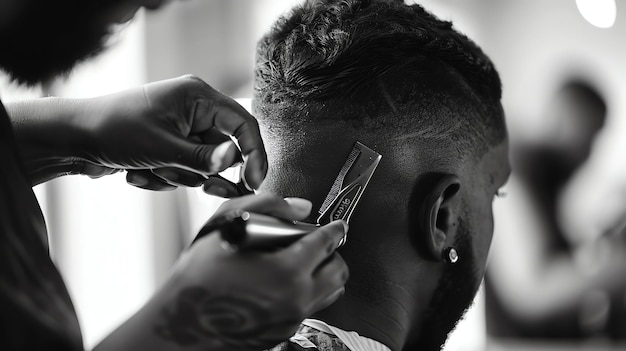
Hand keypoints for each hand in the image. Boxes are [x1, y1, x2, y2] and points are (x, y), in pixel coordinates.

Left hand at [80, 75, 265, 194]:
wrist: (72, 139)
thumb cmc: (114, 131)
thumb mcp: (163, 147)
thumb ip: (205, 158)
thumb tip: (237, 158)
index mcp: (198, 96)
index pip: (243, 124)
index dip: (254, 154)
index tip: (253, 183)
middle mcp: (194, 110)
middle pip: (224, 150)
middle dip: (206, 171)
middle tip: (205, 188)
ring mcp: (181, 129)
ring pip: (202, 165)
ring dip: (179, 175)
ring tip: (150, 169)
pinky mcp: (170, 145)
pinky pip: (184, 170)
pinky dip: (164, 176)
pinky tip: (138, 172)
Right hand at [154, 193, 348, 349]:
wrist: (181, 327)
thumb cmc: (197, 280)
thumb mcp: (227, 225)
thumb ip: (268, 206)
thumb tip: (300, 207)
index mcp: (287, 270)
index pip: (326, 244)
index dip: (335, 229)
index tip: (338, 225)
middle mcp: (296, 298)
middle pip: (337, 272)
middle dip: (333, 253)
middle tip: (321, 244)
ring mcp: (292, 319)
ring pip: (329, 293)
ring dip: (324, 275)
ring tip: (306, 263)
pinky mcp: (284, 333)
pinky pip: (308, 308)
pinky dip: (306, 292)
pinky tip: (284, 283)